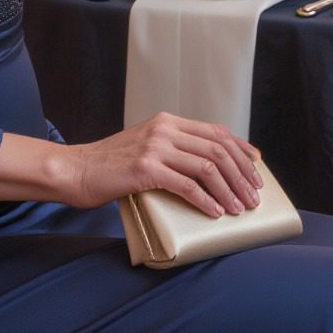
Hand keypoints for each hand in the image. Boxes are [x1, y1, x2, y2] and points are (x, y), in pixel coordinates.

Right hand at [57, 111, 263, 218]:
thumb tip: (206, 169)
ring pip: (207, 166)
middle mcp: (165, 129)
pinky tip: (215, 212)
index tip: (256, 167)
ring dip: (228, 190)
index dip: (241, 149)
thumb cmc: (111, 166)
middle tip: (253, 195)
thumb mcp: (146, 146)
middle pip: (218, 148)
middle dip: (241, 174)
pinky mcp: (145, 169)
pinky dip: (205, 200)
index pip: (216, 131)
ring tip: (239, 208)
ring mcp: (155, 147)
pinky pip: (186, 185)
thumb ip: (172, 149)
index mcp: (168, 121)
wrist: (76, 170)